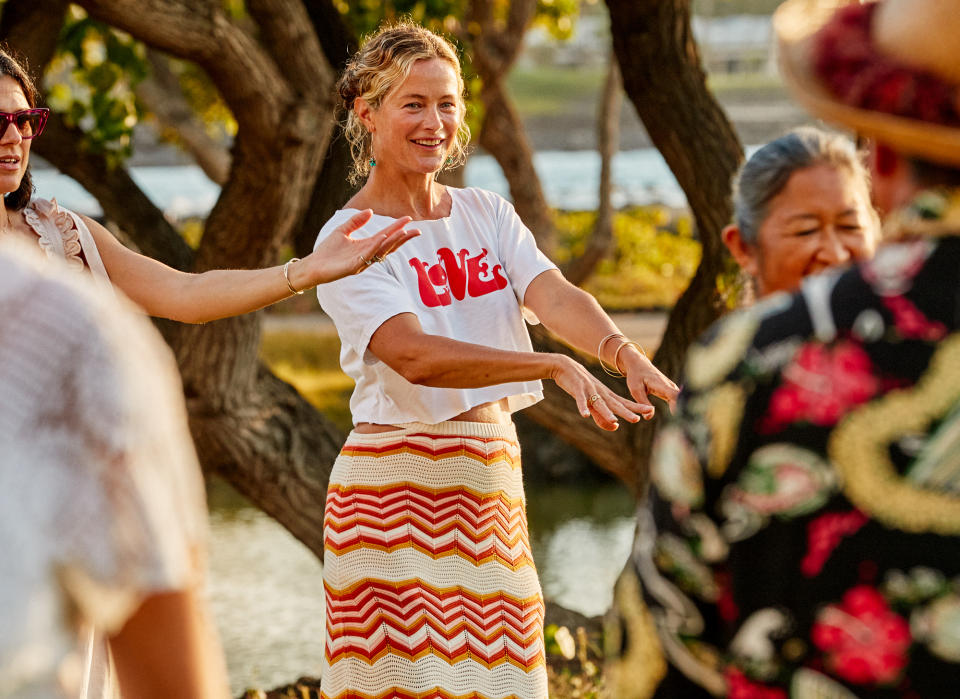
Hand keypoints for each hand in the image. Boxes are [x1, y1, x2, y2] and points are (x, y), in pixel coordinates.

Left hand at [301, 210, 419, 284]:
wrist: (313, 266)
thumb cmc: (327, 250)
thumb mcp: (342, 231)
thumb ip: (356, 221)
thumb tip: (370, 211)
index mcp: (366, 245)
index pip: (386, 236)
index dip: (397, 227)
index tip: (408, 218)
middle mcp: (368, 254)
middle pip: (389, 245)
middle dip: (403, 238)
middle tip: (417, 230)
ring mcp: (362, 262)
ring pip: (381, 251)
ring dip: (393, 242)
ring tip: (403, 232)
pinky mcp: (353, 267)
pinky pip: (367, 256)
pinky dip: (375, 247)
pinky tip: (382, 238)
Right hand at [551, 355, 650, 430]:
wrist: (565, 367)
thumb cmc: (581, 385)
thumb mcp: (593, 401)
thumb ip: (602, 416)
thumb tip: (615, 427)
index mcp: (606, 394)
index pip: (624, 402)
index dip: (636, 407)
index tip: (650, 411)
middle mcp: (601, 392)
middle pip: (615, 404)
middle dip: (626, 412)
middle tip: (637, 419)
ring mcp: (589, 390)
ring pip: (599, 403)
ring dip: (606, 412)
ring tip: (614, 421)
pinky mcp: (577, 389)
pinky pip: (580, 400)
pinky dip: (582, 407)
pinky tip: (585, 415)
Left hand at [618, 345, 679, 417]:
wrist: (638, 364)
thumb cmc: (636, 376)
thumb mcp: (636, 390)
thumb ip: (643, 403)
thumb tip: (648, 417)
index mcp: (661, 384)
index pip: (675, 395)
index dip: (679, 405)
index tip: (682, 417)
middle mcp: (669, 386)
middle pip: (681, 399)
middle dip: (684, 411)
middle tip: (685, 426)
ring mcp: (671, 387)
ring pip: (681, 399)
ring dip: (683, 410)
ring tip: (686, 424)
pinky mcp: (670, 390)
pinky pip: (677, 400)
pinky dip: (679, 408)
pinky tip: (681, 419)